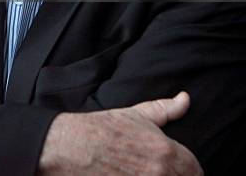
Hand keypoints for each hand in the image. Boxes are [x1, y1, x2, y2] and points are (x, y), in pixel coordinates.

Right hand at [38, 91, 202, 174]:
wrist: (70, 148)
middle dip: (173, 175)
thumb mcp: (136, 114)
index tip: (177, 167)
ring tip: (143, 173)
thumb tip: (185, 99)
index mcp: (164, 151)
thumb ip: (166, 109)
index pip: (195, 169)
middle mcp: (158, 174)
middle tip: (156, 169)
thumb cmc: (102, 129)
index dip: (188, 168)